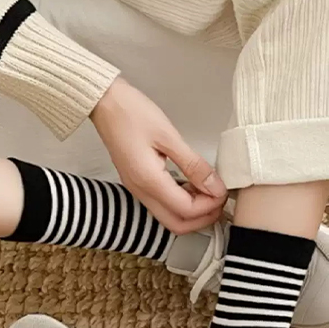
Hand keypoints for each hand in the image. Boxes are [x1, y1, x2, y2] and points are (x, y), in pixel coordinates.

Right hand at [91, 78, 226, 233]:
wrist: (104, 102)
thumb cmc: (132, 113)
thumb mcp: (169, 136)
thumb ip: (194, 165)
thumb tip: (215, 187)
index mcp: (148, 181)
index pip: (186, 210)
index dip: (210, 205)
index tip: (224, 190)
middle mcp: (141, 191)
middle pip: (177, 225)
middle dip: (203, 218)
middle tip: (220, 199)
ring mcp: (137, 190)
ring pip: (170, 218)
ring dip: (193, 212)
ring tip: (210, 192)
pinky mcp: (138, 183)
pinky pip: (163, 205)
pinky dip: (182, 203)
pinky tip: (193, 186)